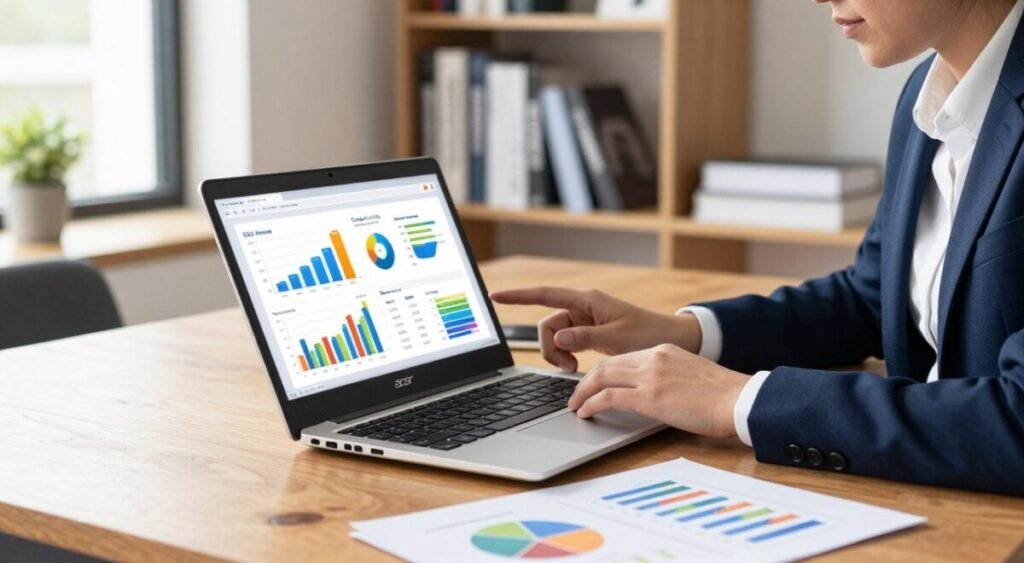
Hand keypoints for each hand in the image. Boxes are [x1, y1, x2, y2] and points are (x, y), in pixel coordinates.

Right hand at [490, 286, 702, 372]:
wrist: (669, 339)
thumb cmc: (648, 334)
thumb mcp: (617, 338)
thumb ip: (585, 337)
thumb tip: (557, 338)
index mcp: (587, 300)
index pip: (544, 295)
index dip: (518, 296)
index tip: (495, 295)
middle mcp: (581, 307)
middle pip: (547, 324)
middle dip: (549, 347)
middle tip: (567, 368)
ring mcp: (583, 320)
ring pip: (554, 336)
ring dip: (558, 355)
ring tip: (574, 369)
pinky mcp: (587, 332)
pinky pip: (565, 343)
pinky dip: (566, 356)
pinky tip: (577, 366)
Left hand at [567, 343, 747, 438]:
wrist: (740, 399)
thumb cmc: (724, 395)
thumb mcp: (692, 376)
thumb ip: (670, 378)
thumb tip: (657, 394)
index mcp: (664, 351)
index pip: (624, 357)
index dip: (604, 371)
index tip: (594, 381)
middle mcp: (653, 358)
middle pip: (607, 364)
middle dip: (586, 380)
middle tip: (576, 394)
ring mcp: (650, 376)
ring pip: (601, 377)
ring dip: (582, 392)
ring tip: (575, 405)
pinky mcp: (649, 397)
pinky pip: (608, 397)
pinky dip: (591, 404)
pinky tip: (585, 413)